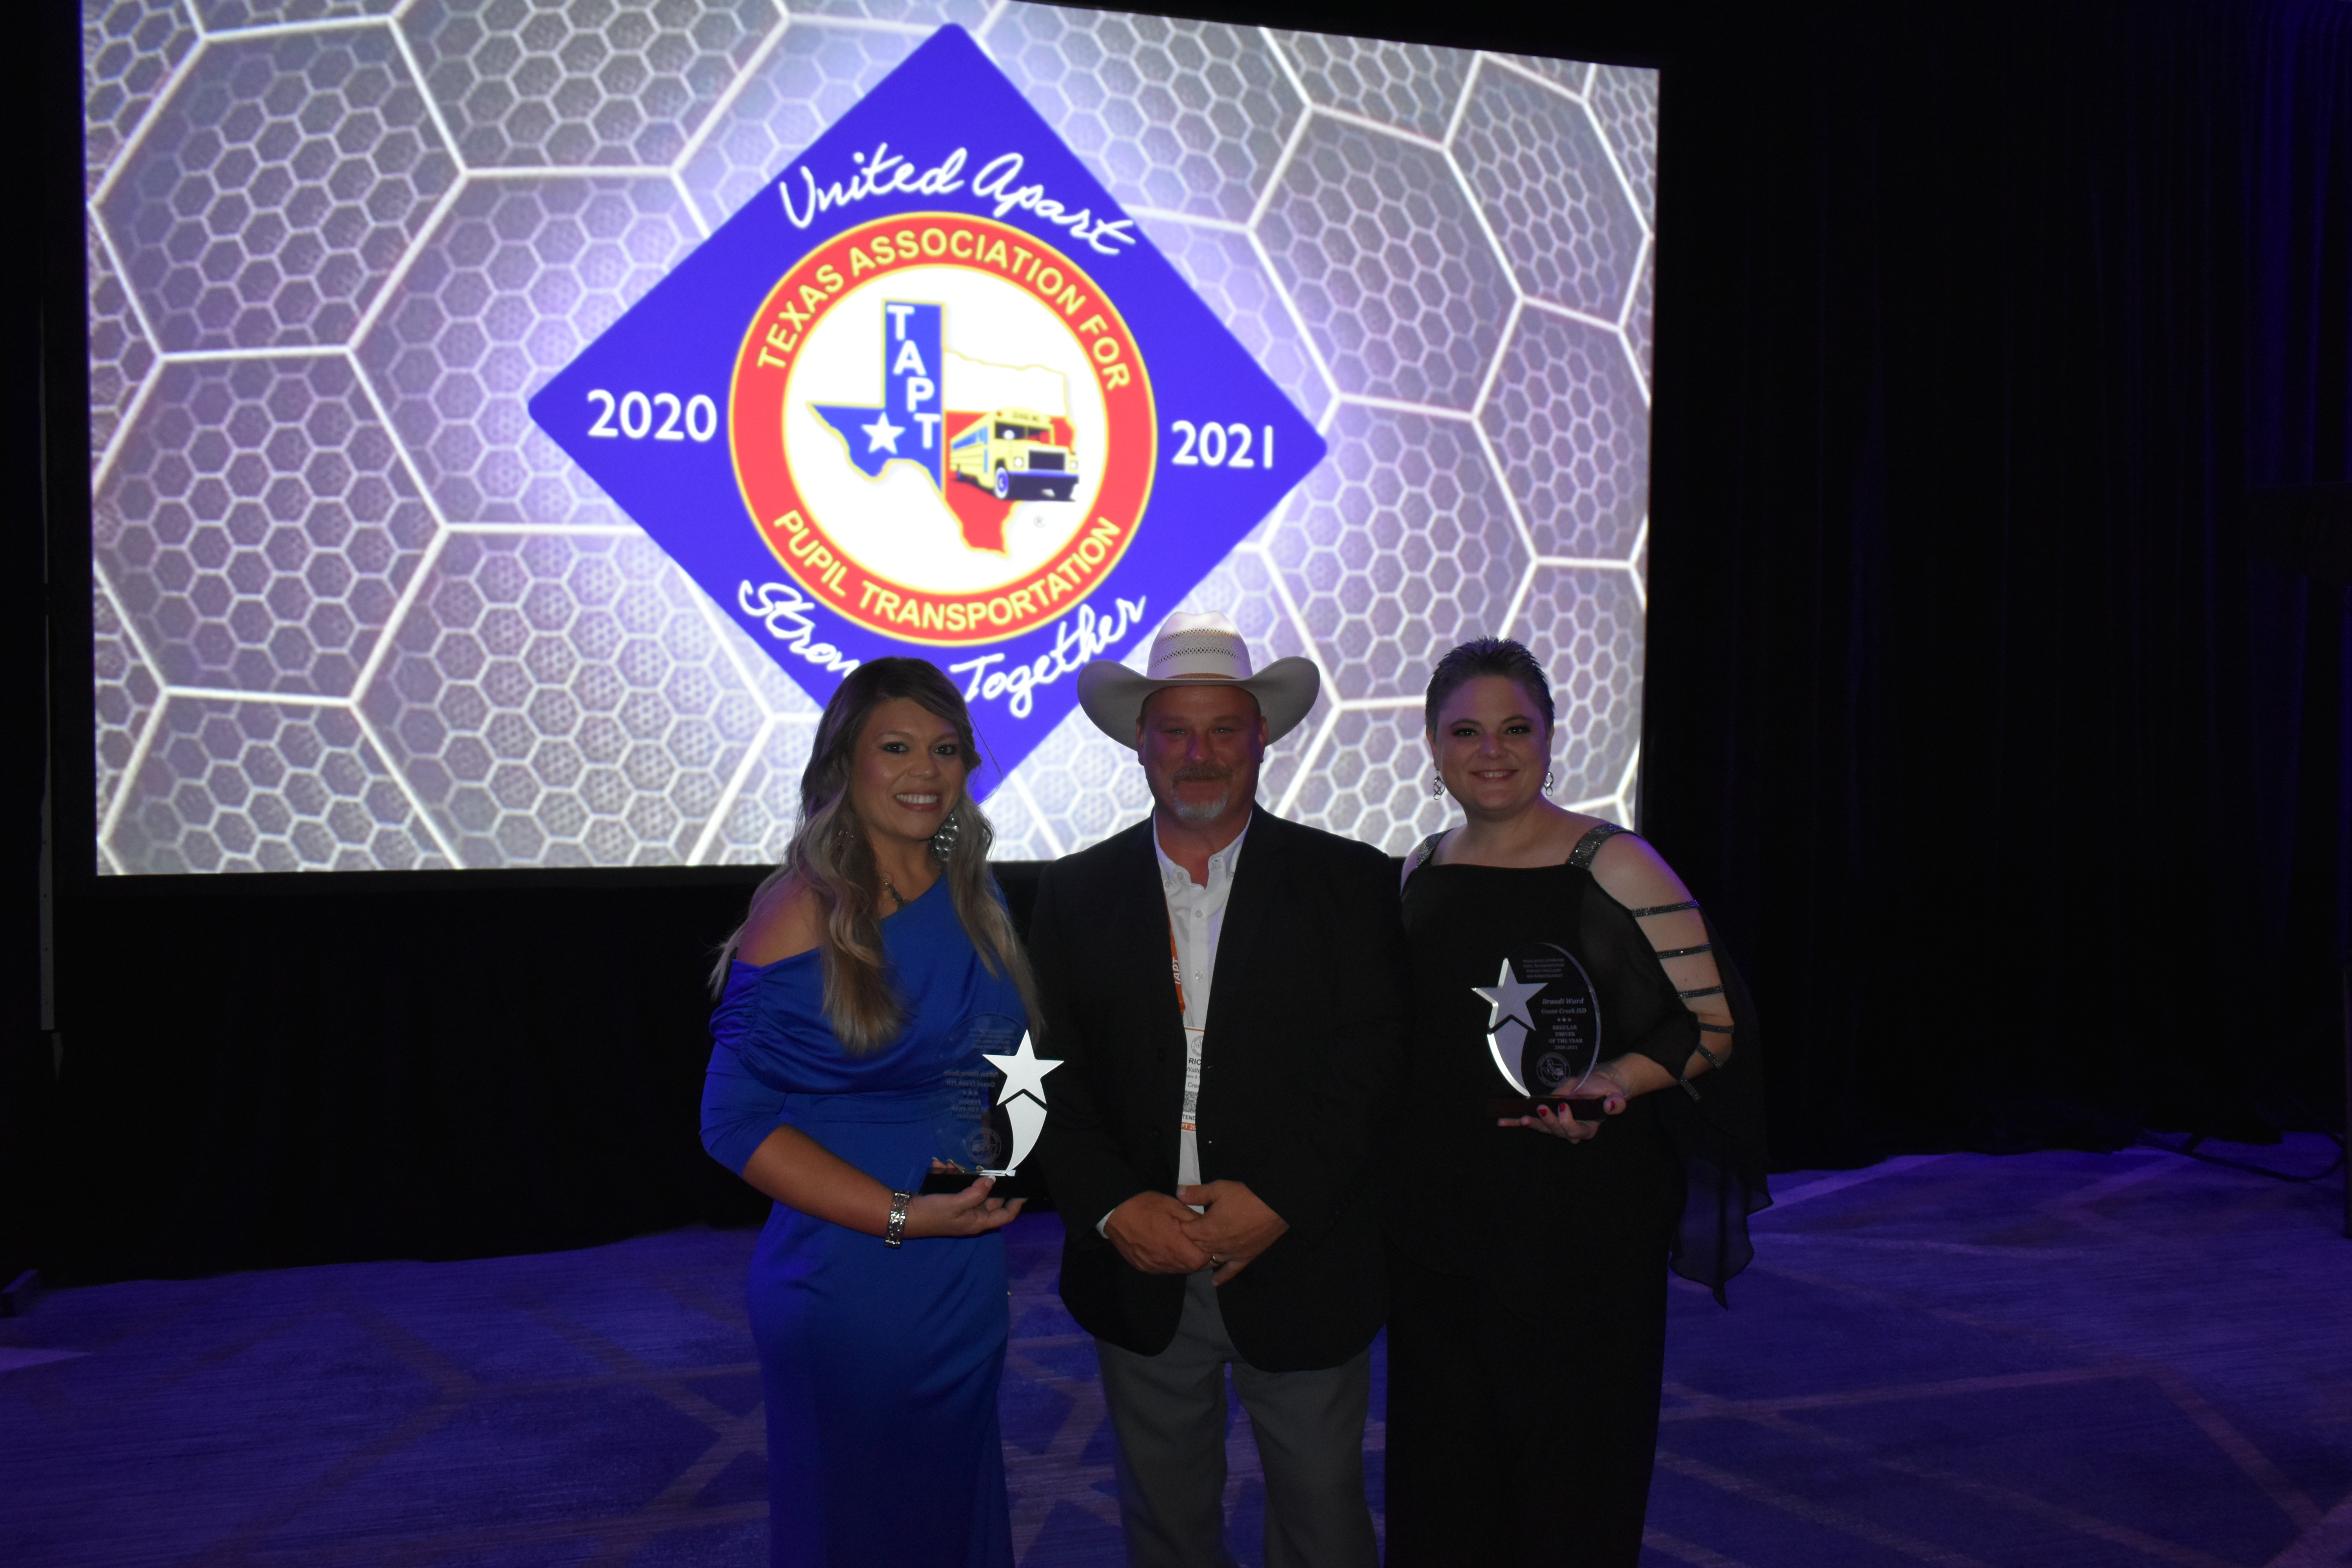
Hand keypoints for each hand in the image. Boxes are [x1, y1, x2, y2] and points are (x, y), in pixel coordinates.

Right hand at [902, 1175, 1024, 1238]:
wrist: (904, 1215)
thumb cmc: (932, 1213)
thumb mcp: (956, 1203)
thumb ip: (977, 1193)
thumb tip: (992, 1181)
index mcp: (978, 1221)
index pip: (1005, 1215)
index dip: (1016, 1203)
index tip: (1024, 1189)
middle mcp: (972, 1216)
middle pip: (989, 1196)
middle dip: (984, 1180)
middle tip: (982, 1166)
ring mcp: (961, 1207)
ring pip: (971, 1187)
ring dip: (962, 1174)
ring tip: (950, 1165)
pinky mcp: (950, 1200)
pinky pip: (956, 1184)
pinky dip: (949, 1174)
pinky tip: (939, 1166)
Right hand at [1106, 1191, 1214, 1274]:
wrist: (1116, 1210)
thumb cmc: (1147, 1205)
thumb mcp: (1175, 1206)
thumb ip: (1194, 1220)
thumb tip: (1208, 1229)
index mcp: (1174, 1245)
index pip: (1200, 1261)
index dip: (1207, 1253)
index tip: (1207, 1243)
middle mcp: (1163, 1260)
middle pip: (1189, 1268)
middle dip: (1196, 1257)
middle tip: (1196, 1243)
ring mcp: (1151, 1266)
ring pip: (1176, 1270)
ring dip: (1183, 1261)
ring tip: (1181, 1245)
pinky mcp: (1142, 1266)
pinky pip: (1161, 1269)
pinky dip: (1168, 1262)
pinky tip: (1166, 1250)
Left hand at [1174, 1180, 1288, 1284]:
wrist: (1275, 1206)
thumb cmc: (1246, 1196)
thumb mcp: (1219, 1189)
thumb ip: (1197, 1193)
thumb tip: (1178, 1194)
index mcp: (1206, 1229)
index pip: (1184, 1232)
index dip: (1179, 1226)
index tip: (1175, 1222)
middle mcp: (1215, 1246)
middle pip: (1195, 1248)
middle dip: (1187, 1242)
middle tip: (1183, 1238)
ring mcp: (1230, 1254)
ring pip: (1209, 1260)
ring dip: (1201, 1258)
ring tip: (1193, 1257)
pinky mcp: (1244, 1257)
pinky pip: (1231, 1271)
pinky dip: (1222, 1277)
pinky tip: (1215, 1282)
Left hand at [1505, 1066, 1629, 1143]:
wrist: (1598, 1086)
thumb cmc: (1605, 1090)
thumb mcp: (1614, 1094)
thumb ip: (1614, 1102)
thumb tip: (1612, 1104)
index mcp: (1588, 1128)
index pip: (1577, 1130)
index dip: (1568, 1121)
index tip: (1563, 1106)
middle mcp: (1572, 1131)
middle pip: (1557, 1131)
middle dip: (1548, 1121)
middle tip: (1541, 1108)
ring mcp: (1558, 1126)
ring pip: (1544, 1128)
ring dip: (1531, 1123)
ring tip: (1520, 1118)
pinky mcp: (1548, 1118)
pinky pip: (1533, 1122)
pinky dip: (1516, 1122)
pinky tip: (1503, 1121)